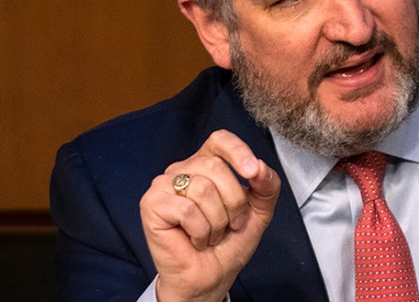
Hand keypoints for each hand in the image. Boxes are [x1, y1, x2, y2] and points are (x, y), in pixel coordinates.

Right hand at [139, 129, 280, 301]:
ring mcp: (164, 185)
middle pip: (215, 166)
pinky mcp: (152, 204)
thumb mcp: (259, 211)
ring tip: (212, 234)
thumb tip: (260, 167)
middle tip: (231, 224)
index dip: (238, 152)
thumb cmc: (228, 244)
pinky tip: (196, 239)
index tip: (253, 173)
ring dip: (217, 221)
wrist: (210, 277)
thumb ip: (266, 186)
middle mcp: (183, 170)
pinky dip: (200, 230)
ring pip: (202, 188)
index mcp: (207, 164)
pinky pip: (186, 209)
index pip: (221, 140)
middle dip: (234, 201)